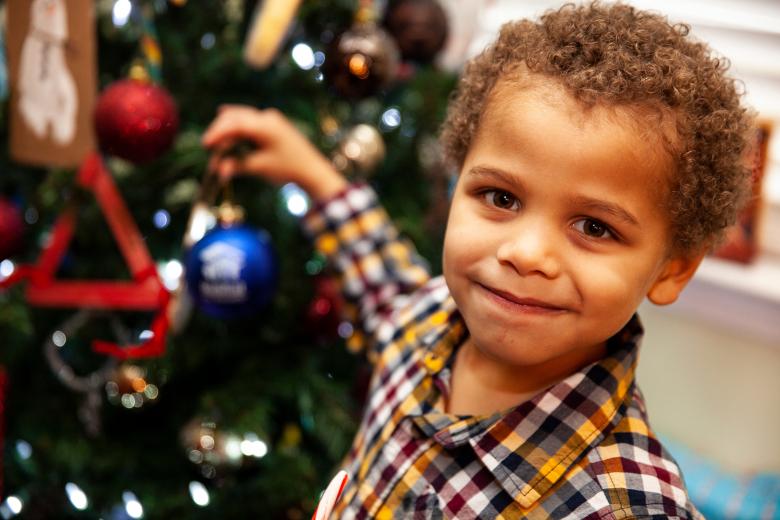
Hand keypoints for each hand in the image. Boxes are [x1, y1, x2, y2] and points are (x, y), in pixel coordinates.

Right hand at [201, 105, 347, 200]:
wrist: (312, 169)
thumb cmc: (288, 169)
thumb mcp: (260, 167)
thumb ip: (237, 166)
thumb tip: (217, 170)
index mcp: (265, 126)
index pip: (234, 123)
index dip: (217, 133)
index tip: (206, 144)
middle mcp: (267, 117)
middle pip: (236, 117)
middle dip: (220, 130)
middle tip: (208, 146)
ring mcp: (271, 118)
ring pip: (242, 116)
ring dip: (227, 127)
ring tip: (215, 141)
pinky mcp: (273, 123)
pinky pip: (250, 119)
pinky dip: (237, 124)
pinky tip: (225, 118)